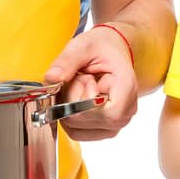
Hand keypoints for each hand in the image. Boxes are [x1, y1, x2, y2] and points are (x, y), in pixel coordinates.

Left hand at [43, 25, 137, 140]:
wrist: (111, 50)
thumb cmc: (102, 47)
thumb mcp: (83, 46)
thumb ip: (67, 61)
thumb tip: (52, 78)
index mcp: (127, 88)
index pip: (107, 114)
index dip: (85, 101)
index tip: (85, 80)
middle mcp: (126, 110)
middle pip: (86, 121)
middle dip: (72, 99)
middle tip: (80, 78)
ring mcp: (116, 123)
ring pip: (78, 129)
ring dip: (69, 108)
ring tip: (81, 87)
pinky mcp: (104, 129)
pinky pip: (77, 132)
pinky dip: (69, 116)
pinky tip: (77, 99)